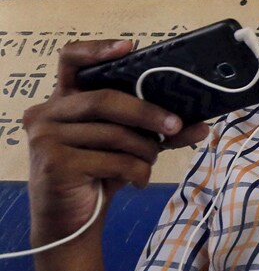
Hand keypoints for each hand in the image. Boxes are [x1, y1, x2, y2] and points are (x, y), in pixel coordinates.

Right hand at [22, 40, 208, 245]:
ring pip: (113, 133)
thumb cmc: (99, 175)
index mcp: (62, 100)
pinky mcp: (53, 163)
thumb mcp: (131, 147)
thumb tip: (202, 124)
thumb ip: (160, 132)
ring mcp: (44, 137)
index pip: (71, 60)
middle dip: (147, 113)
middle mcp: (46, 113)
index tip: (130, 48)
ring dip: (144, 150)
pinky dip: (136, 171)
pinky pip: (112, 160)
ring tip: (149, 162)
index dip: (98, 49)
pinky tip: (137, 180)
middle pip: (105, 99)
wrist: (73, 222)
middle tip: (176, 125)